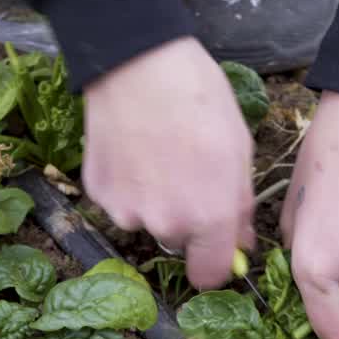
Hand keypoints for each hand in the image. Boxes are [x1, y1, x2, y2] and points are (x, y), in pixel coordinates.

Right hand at [82, 37, 254, 288]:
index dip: (215, 262)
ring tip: (156, 155)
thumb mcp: (239, 149)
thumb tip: (240, 241)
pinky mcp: (98, 192)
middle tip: (185, 174)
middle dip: (184, 219)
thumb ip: (239, 204)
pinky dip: (126, 185)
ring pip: (145, 220)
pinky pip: (118, 201)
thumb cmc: (198, 98)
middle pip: (177, 241)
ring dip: (152, 201)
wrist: (139, 64)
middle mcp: (165, 224)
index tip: (214, 246)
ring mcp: (126, 210)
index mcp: (209, 217)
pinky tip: (133, 149)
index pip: (210, 274)